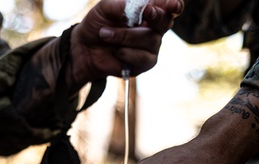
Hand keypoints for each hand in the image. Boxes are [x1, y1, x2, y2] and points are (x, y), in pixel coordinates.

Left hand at [67, 0, 183, 87]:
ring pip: (150, 39)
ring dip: (124, 36)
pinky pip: (143, 58)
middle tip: (146, 11)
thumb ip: (124, 4)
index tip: (173, 5)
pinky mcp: (146, 63)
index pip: (168, 6)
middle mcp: (154, 27)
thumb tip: (142, 5)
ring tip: (105, 34)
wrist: (85, 48)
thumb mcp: (106, 8)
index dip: (173, 5)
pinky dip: (126, 53)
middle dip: (156, 16)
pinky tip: (115, 51)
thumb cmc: (98, 24)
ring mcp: (152, 46)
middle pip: (165, 21)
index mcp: (149, 10)